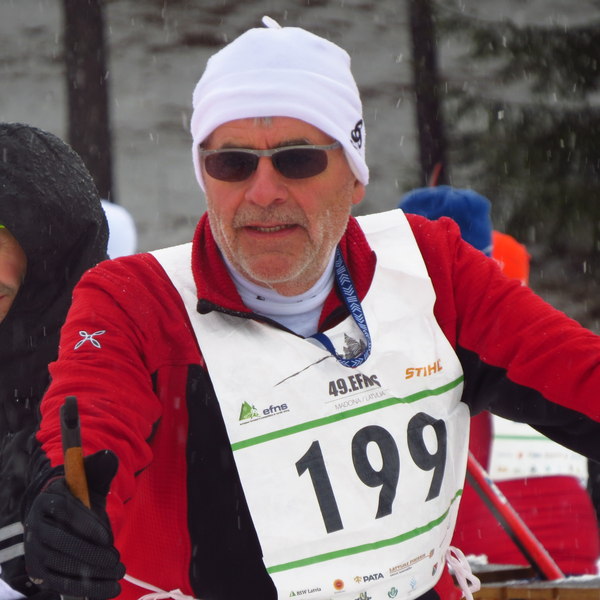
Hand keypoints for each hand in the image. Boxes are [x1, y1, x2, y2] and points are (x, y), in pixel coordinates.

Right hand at [24, 450, 125, 598]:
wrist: (60, 515)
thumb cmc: (81, 496)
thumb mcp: (90, 479)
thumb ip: (100, 467)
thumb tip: (110, 456)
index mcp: (49, 499)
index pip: (65, 512)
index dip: (87, 525)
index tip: (107, 538)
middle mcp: (37, 526)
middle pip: (64, 544)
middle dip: (94, 555)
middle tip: (118, 562)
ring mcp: (36, 551)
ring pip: (63, 566)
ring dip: (92, 575)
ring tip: (118, 576)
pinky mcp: (40, 571)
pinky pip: (61, 583)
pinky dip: (85, 590)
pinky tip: (107, 591)